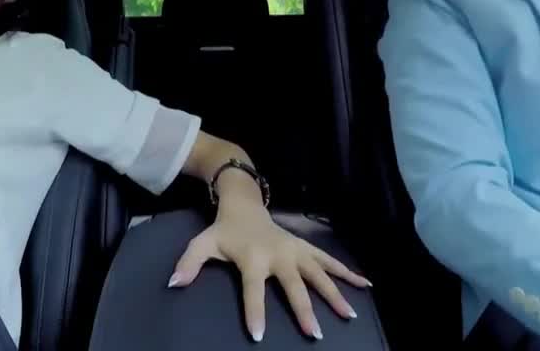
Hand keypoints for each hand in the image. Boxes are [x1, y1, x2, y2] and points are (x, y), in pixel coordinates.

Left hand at [168, 208, 370, 341]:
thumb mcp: (203, 243)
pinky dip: (348, 272)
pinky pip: (330, 262)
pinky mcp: (307, 248)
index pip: (253, 289)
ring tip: (349, 315)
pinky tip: (365, 285)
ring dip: (335, 294)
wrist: (245, 204)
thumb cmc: (225, 231)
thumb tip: (174, 283)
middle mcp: (279, 255)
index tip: (258, 335)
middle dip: (304, 309)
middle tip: (313, 333)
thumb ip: (189, 263)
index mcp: (253, 258)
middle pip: (294, 285)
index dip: (255, 311)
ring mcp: (297, 251)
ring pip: (319, 274)